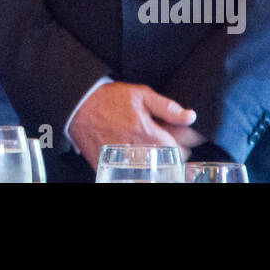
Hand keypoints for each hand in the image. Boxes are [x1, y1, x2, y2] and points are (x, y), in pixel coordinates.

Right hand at [68, 82, 199, 170]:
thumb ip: (167, 107)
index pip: (179, 149)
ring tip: (151, 145)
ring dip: (157, 159)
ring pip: (153, 170)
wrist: (79, 107)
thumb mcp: (140, 95)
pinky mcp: (112, 169)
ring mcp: (123, 162)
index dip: (185, 141)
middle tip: (165, 137)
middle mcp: (136, 151)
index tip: (184, 136)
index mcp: (146, 132)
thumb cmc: (109, 99)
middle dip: (172, 151)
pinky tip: (137, 153)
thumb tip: (190, 117)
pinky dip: (140, 166)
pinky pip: (134, 174)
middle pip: (168, 162)